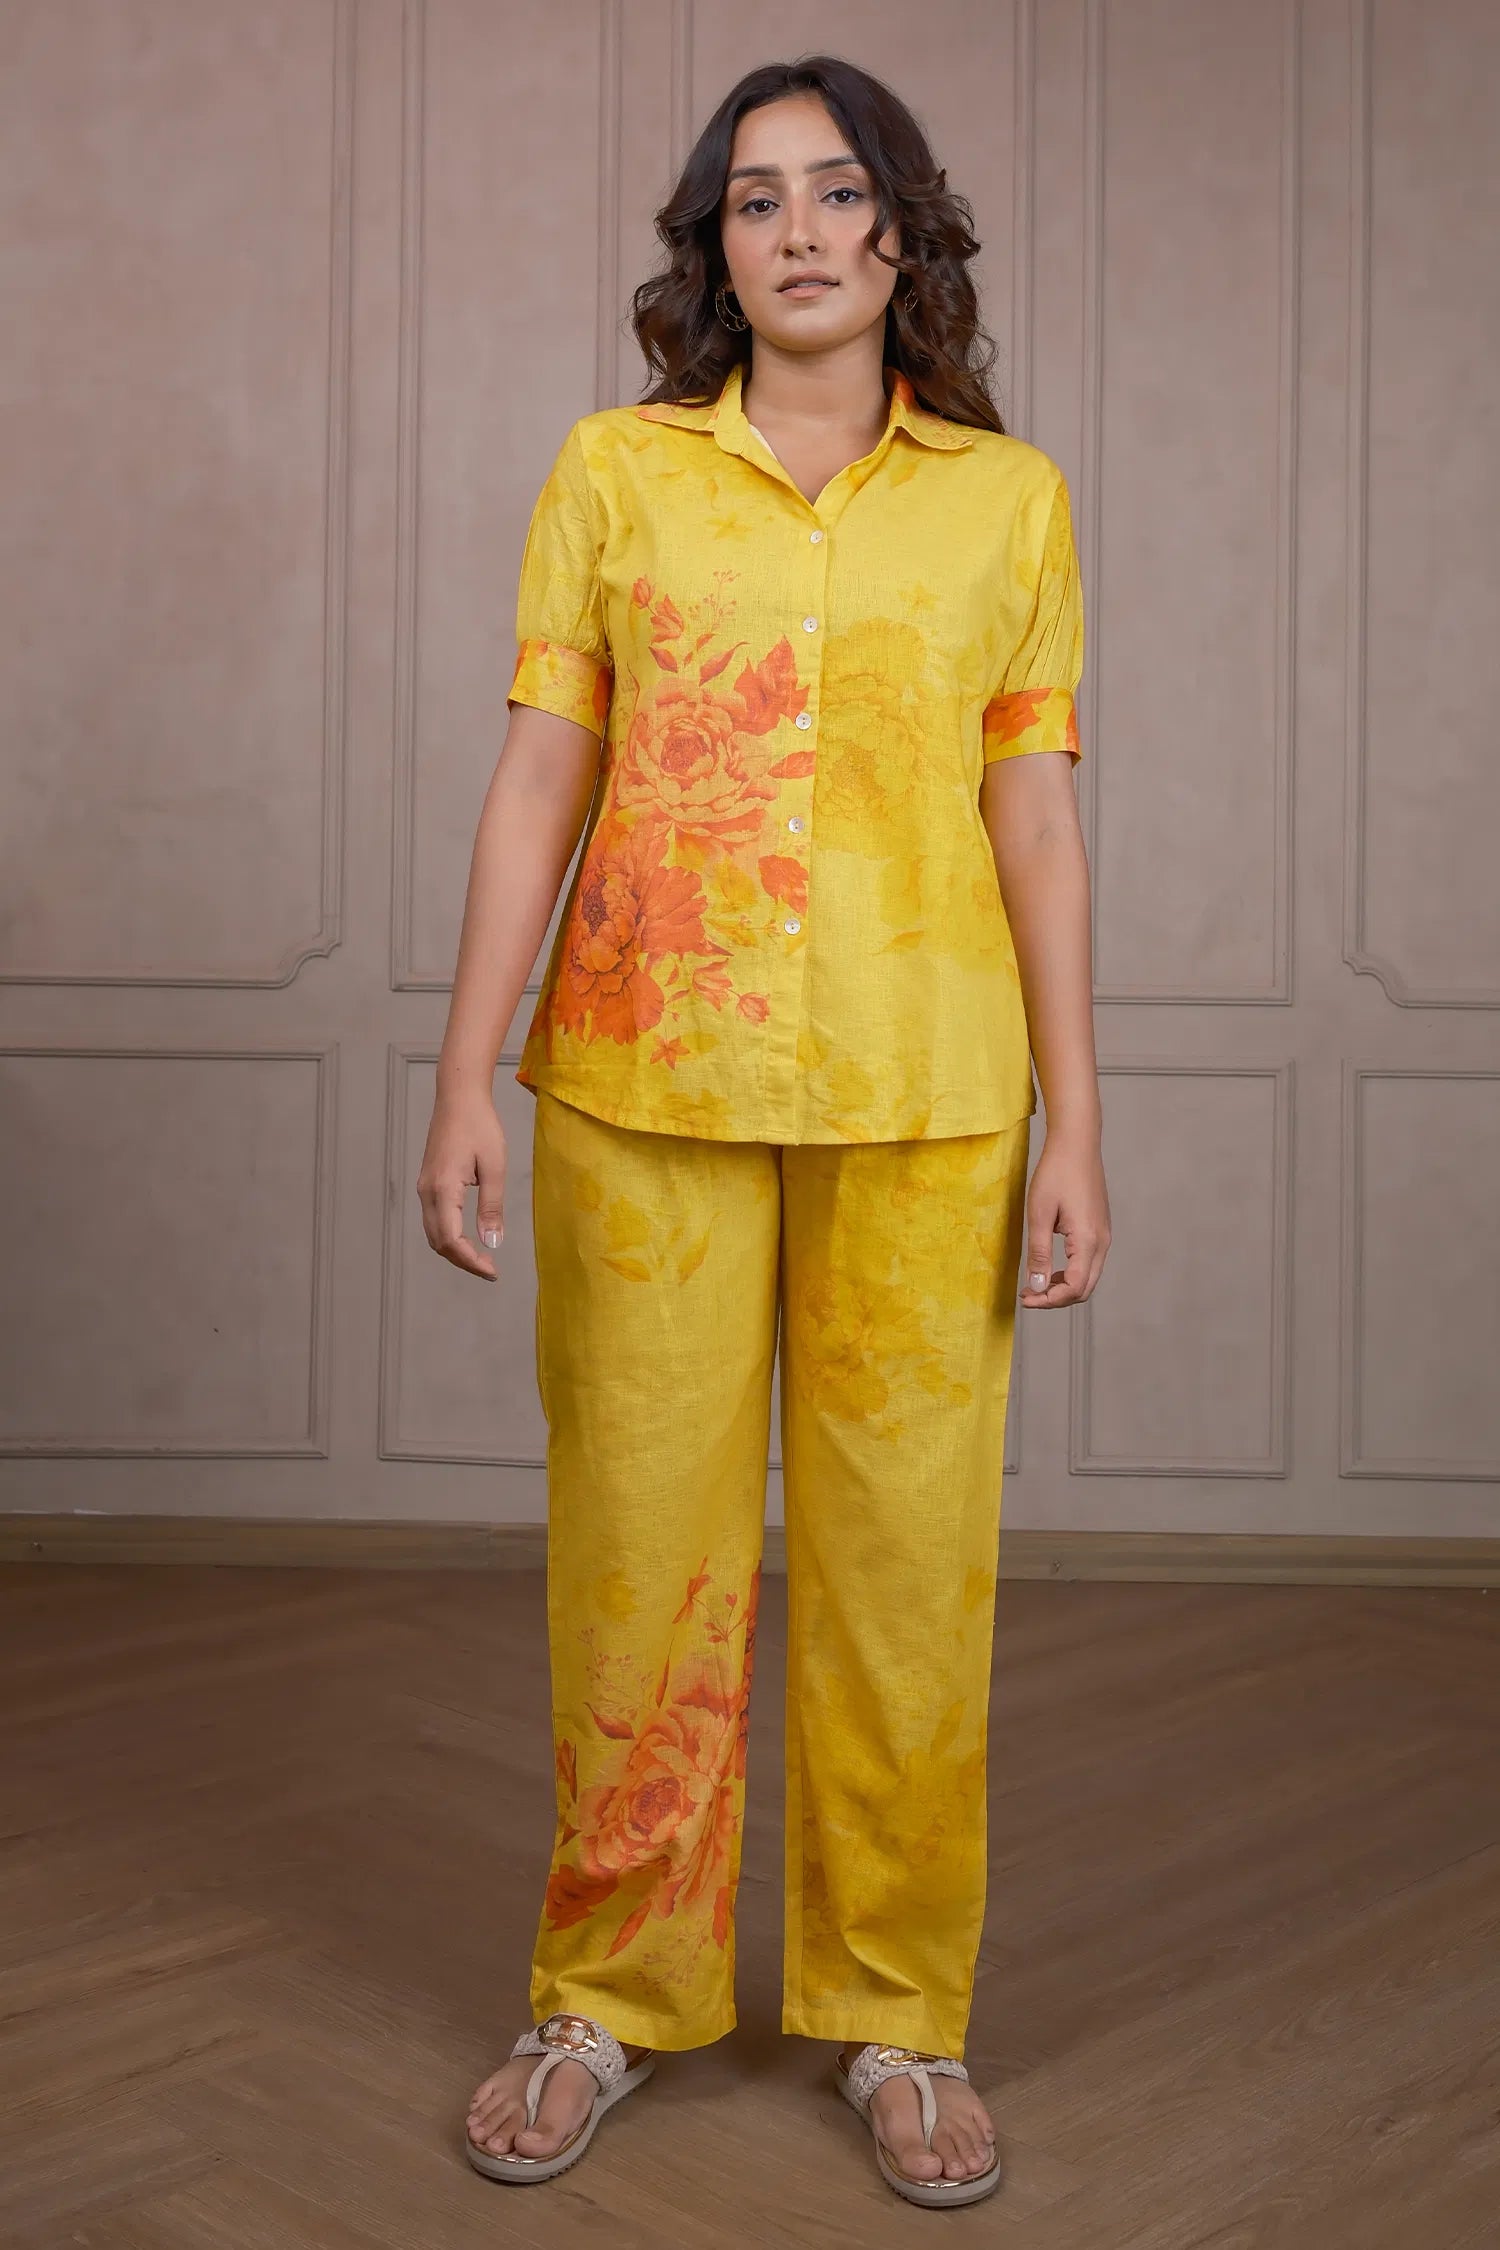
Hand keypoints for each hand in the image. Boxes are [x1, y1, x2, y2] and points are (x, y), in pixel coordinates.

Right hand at [416, 1089, 508, 1280]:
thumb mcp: (495, 1166)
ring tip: (481, 1258)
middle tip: (490, 1270)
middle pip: (439, 1242)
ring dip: (455, 1251)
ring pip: (433, 1233)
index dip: (471, 1262)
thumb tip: (492, 1242)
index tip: (493, 1272)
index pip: (452, 1240)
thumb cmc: (480, 1126)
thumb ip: (492, 1206)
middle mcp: (428, 1192)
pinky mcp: (428, 1183)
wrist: (458, 1098)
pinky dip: (448, 1236)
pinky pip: (434, 1219)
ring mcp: (424, 1187)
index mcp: (444, 1189)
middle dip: (463, 1261)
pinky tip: (468, 1237)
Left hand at [1020, 1128, 1109, 1308]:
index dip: (1048, 1300)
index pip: (1073, 1287)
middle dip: (1056, 1298)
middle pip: (1084, 1288)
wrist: (1077, 1144)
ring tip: (1036, 1283)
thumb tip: (1037, 1286)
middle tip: (1028, 1295)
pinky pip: (1089, 1262)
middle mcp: (1102, 1242)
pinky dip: (1071, 1273)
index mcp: (1088, 1240)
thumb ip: (1039, 1253)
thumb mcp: (1039, 1214)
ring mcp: (1104, 1235)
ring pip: (1088, 1277)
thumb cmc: (1056, 1173)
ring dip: (1063, 1287)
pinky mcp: (1100, 1229)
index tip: (1025, 1297)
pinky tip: (1050, 1267)